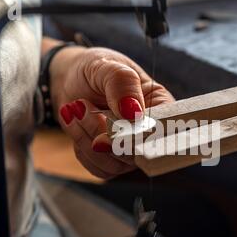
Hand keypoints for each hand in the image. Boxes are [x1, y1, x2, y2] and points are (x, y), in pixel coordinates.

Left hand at [49, 45, 173, 178]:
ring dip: (86, 138)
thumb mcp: (108, 67)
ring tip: (75, 106)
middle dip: (105, 133)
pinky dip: (80, 147)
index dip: (143, 136)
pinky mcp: (112, 161)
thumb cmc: (96, 69)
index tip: (116, 126)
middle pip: (137, 154)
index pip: (164, 132)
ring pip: (115, 165)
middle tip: (82, 106)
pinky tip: (75, 122)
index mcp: (161, 108)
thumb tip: (134, 114)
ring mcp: (132, 151)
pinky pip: (99, 169)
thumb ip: (123, 84)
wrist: (72, 81)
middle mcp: (150, 135)